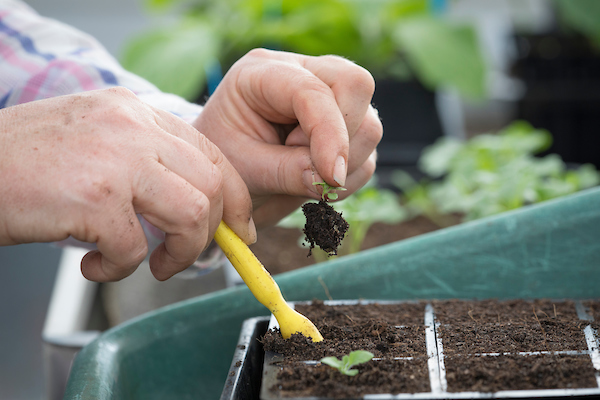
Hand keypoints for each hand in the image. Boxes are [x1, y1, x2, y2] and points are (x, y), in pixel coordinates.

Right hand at [0, 87, 254, 280]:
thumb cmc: (25, 163)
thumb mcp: (96, 141)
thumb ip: (146, 161)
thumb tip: (197, 206)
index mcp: (134, 111)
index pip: (211, 152)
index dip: (234, 196)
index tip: (239, 229)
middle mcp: (131, 126)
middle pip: (213, 183)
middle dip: (211, 232)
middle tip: (183, 256)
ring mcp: (115, 158)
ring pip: (192, 213)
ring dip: (180, 253)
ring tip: (151, 265)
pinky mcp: (93, 196)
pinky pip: (134, 249)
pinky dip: (119, 270)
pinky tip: (94, 265)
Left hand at [194, 49, 381, 226]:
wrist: (228, 182)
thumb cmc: (225, 167)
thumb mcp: (244, 170)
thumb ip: (287, 171)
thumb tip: (332, 179)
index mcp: (264, 72)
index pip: (313, 89)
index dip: (329, 132)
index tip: (331, 177)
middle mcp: (302, 74)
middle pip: (356, 86)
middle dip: (343, 139)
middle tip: (306, 171)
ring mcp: (330, 99)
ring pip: (370, 123)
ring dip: (346, 163)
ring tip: (302, 178)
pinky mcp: (346, 127)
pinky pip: (369, 154)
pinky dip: (350, 178)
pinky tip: (316, 184)